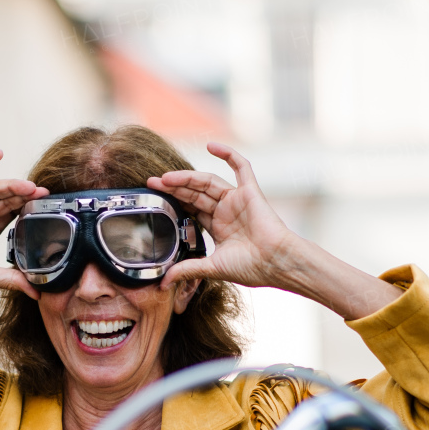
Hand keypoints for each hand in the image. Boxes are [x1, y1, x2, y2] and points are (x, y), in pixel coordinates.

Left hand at [146, 142, 295, 291]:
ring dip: (187, 177)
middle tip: (152, 183)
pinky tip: (211, 146)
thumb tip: (163, 283)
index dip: (173, 202)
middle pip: (195, 193)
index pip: (191, 208)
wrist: (276, 263)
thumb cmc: (252, 267)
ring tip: (166, 178)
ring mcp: (237, 199)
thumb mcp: (212, 268)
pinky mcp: (250, 191)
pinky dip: (228, 154)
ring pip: (208, 181)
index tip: (154, 199)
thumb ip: (187, 270)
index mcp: (218, 226)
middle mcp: (226, 210)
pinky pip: (241, 166)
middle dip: (173, 188)